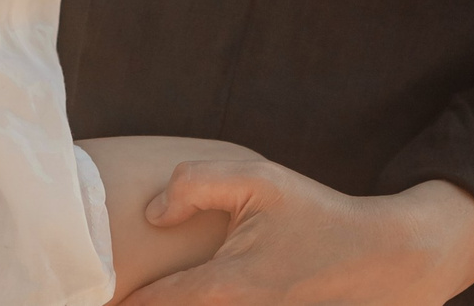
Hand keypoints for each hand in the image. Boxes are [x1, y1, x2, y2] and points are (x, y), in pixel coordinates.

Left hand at [133, 161, 473, 304]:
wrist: (384, 259)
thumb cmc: (318, 215)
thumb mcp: (259, 180)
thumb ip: (196, 183)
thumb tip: (152, 213)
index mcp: (224, 287)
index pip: (150, 305)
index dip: (117, 300)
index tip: (88, 293)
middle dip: (140, 303)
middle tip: (102, 295)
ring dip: (173, 304)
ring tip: (140, 295)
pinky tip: (193, 293)